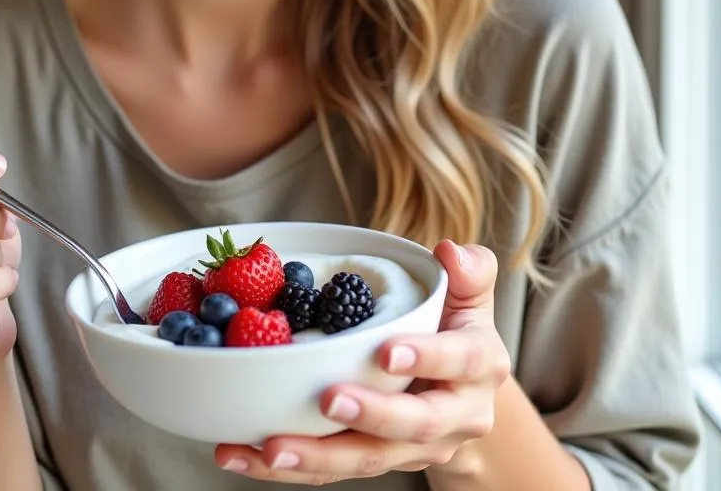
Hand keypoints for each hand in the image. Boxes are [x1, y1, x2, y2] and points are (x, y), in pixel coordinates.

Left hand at [214, 240, 509, 481]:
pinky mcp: (374, 461)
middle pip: (414, 426)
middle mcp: (454, 418)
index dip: (425, 358)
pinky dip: (286, 468)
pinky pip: (330, 470)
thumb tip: (453, 252)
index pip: (458, 361)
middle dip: (369, 416)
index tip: (386, 352)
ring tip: (269, 446)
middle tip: (327, 400)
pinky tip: (242, 455)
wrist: (465, 396)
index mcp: (477, 368)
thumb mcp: (469, 296)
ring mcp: (413, 448)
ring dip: (315, 456)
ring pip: (366, 458)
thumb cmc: (457, 328)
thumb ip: (469, 272)